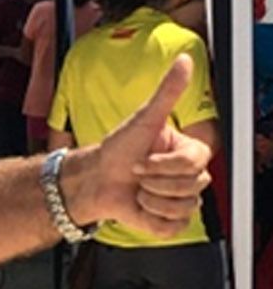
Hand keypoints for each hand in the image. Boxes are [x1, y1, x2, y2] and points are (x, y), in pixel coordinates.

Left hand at [66, 55, 210, 237]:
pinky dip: (151, 219)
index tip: (142, 160)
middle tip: (137, 175)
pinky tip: (138, 206)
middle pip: (192, 188)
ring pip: (183, 209)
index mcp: (189, 153)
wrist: (95, 180)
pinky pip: (172, 228)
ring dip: (151, 200)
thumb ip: (167, 92)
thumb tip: (184, 60)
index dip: (164, 166)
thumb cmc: (118, 149)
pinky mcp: (169, 223)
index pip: (194, 165)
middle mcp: (189, 177)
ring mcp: (180, 201)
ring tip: (137, 190)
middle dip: (155, 182)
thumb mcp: (144, 119)